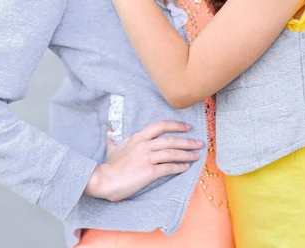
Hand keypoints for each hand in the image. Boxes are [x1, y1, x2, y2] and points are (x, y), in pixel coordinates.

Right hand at [84, 120, 202, 201]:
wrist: (104, 180)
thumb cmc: (109, 165)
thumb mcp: (112, 146)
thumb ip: (113, 136)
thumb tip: (108, 128)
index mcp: (138, 137)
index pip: (161, 126)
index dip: (176, 125)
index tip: (187, 127)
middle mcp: (145, 145)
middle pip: (171, 140)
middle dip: (187, 141)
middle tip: (199, 143)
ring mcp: (147, 158)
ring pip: (172, 153)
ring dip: (187, 154)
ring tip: (196, 155)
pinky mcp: (149, 172)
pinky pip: (168, 167)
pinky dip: (179, 167)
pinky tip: (186, 167)